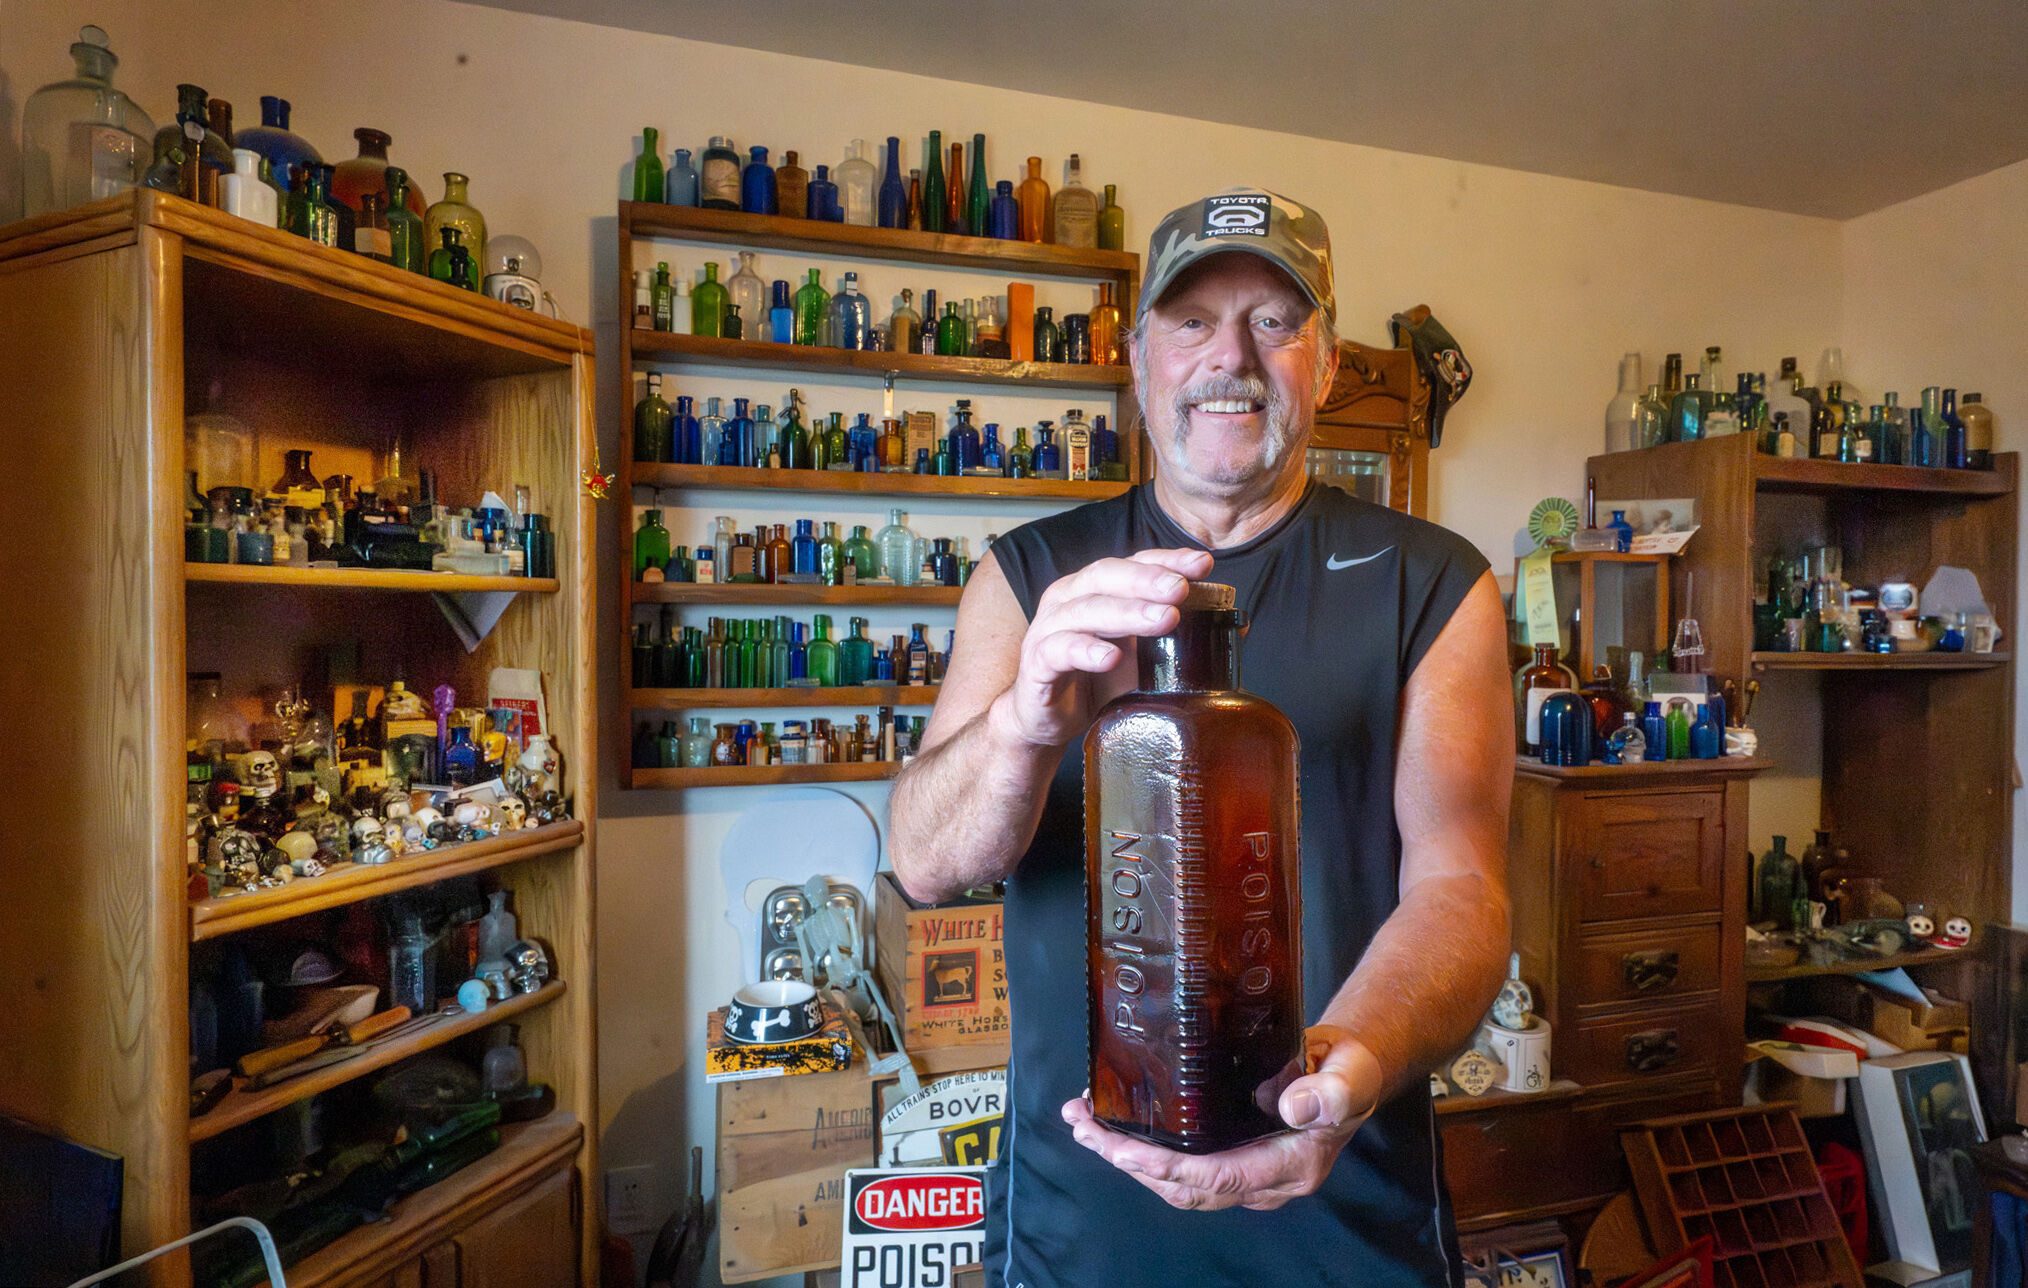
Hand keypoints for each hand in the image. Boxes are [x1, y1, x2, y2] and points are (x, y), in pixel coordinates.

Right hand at [992, 547, 1214, 749]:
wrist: (1044, 720)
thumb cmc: (1093, 679)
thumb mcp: (1141, 656)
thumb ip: (1175, 637)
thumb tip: (1234, 625)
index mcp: (1095, 588)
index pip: (1134, 563)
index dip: (1167, 559)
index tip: (1203, 563)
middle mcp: (1069, 599)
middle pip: (1107, 576)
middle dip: (1148, 580)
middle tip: (1182, 589)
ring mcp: (1049, 629)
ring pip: (1087, 610)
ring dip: (1127, 612)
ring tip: (1165, 619)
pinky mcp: (1037, 664)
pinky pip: (1059, 650)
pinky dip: (1086, 651)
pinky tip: (1111, 657)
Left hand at [1061, 1027, 1382, 1211]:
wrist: (1349, 1070)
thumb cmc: (1351, 1071)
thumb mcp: (1351, 1075)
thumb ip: (1331, 1093)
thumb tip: (1290, 1109)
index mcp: (1290, 1167)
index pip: (1219, 1178)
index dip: (1170, 1170)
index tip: (1127, 1154)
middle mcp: (1261, 1181)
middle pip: (1184, 1187)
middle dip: (1129, 1162)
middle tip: (1084, 1128)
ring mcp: (1242, 1172)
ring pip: (1175, 1181)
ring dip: (1125, 1155)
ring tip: (1083, 1123)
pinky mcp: (1227, 1155)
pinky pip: (1179, 1163)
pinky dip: (1141, 1147)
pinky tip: (1112, 1123)